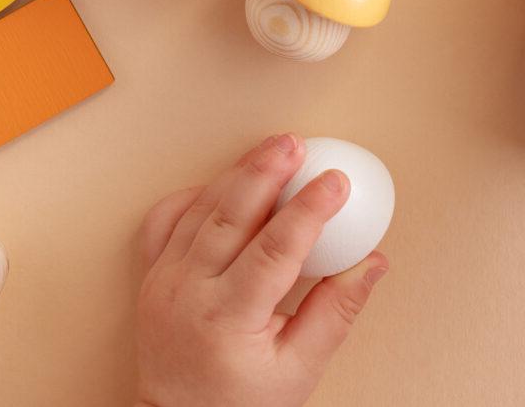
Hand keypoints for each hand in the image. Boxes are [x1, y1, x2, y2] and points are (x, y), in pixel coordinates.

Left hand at [133, 134, 388, 406]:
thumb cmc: (239, 404)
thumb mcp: (299, 369)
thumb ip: (337, 312)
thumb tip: (372, 264)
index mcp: (228, 319)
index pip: (275, 249)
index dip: (308, 210)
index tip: (335, 183)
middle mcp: (188, 293)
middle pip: (230, 215)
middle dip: (266, 172)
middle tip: (296, 144)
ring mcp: (164, 282)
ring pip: (199, 211)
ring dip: (236, 174)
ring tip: (270, 151)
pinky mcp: (152, 277)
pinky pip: (164, 222)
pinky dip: (192, 196)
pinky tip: (219, 183)